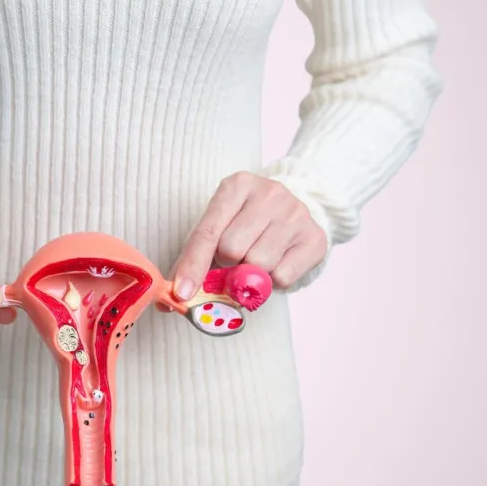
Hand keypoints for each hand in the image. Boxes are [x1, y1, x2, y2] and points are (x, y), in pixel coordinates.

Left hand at [171, 172, 327, 299]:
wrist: (300, 210)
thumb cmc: (249, 223)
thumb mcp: (220, 227)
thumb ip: (196, 257)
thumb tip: (172, 299)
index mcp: (237, 186)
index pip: (207, 232)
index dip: (193, 266)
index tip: (182, 293)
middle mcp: (269, 193)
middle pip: (232, 249)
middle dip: (229, 263)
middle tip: (237, 257)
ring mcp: (295, 213)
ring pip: (258, 264)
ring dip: (252, 272)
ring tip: (258, 257)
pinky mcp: (315, 238)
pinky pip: (282, 277)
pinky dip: (273, 281)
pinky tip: (278, 261)